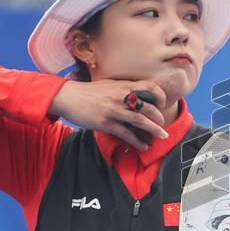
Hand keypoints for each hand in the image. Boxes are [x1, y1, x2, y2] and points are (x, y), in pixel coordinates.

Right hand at [49, 80, 168, 150]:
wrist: (67, 97)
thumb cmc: (88, 91)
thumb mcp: (108, 84)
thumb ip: (123, 89)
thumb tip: (137, 95)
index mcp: (123, 85)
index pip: (150, 86)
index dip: (160, 96)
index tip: (162, 104)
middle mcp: (121, 97)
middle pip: (148, 107)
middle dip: (159, 118)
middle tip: (162, 125)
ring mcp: (114, 111)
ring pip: (141, 121)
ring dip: (154, 130)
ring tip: (162, 136)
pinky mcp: (106, 123)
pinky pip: (127, 134)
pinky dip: (138, 141)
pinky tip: (143, 146)